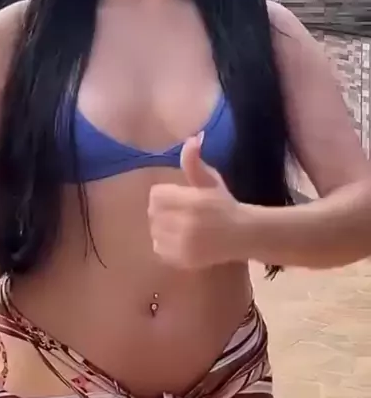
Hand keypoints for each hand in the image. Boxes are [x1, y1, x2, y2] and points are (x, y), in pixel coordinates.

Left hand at [148, 135, 244, 269]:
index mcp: (193, 201)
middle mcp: (187, 223)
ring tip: (178, 226)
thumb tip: (193, 138)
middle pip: (154, 213)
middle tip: (177, 212)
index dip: (165, 194)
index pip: (157, 195)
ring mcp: (184, 244)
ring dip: (162, 227)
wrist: (244, 235)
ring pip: (155, 231)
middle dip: (163, 210)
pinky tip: (179, 239)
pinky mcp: (183, 259)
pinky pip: (159, 248)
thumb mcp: (211, 180)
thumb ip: (195, 161)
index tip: (175, 197)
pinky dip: (165, 244)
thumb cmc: (225, 204)